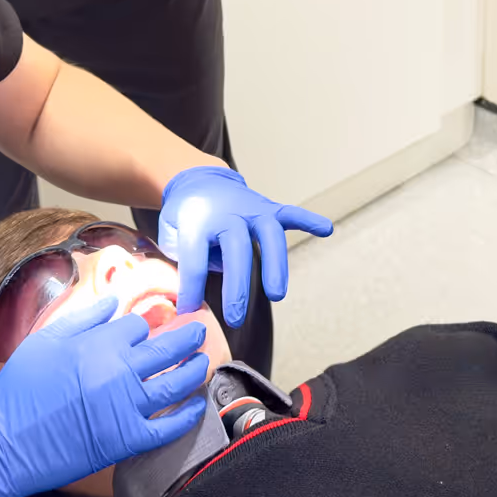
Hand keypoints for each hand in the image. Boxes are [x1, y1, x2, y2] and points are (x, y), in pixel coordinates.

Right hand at [0, 295, 207, 496]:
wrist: (5, 443)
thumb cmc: (20, 389)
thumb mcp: (45, 341)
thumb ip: (84, 318)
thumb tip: (114, 302)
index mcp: (100, 344)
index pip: (139, 326)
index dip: (144, 326)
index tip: (148, 328)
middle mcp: (120, 371)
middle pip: (167, 348)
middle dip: (188, 337)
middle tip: (200, 332)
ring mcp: (127, 407)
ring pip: (176, 384)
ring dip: (195, 370)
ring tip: (205, 361)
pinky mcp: (127, 440)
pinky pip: (167, 428)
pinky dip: (186, 416)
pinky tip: (196, 406)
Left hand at [158, 166, 333, 326]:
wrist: (200, 180)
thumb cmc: (185, 216)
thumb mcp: (170, 233)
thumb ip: (179, 260)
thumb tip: (189, 298)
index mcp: (196, 221)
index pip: (194, 259)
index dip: (191, 288)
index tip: (190, 312)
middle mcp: (227, 214)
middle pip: (236, 249)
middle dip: (237, 285)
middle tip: (235, 317)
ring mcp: (251, 210)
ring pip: (268, 234)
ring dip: (275, 264)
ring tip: (277, 295)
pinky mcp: (268, 209)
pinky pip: (291, 214)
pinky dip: (308, 220)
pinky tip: (326, 229)